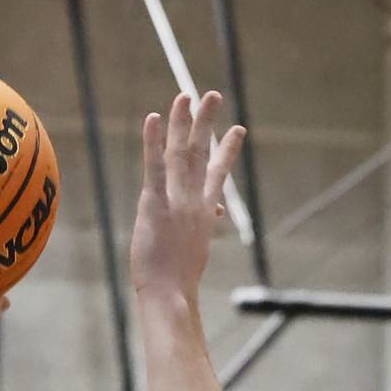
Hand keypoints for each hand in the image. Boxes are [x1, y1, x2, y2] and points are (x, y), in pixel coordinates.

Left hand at [130, 91, 244, 300]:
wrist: (171, 294)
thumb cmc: (179, 281)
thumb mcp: (196, 250)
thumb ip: (201, 226)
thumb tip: (212, 214)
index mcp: (204, 211)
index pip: (218, 174)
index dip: (227, 151)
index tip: (237, 130)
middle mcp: (194, 200)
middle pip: (202, 153)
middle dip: (207, 123)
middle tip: (213, 95)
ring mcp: (176, 200)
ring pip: (180, 153)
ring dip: (182, 122)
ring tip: (185, 96)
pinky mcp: (154, 204)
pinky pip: (154, 167)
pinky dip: (153, 142)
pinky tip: (153, 118)